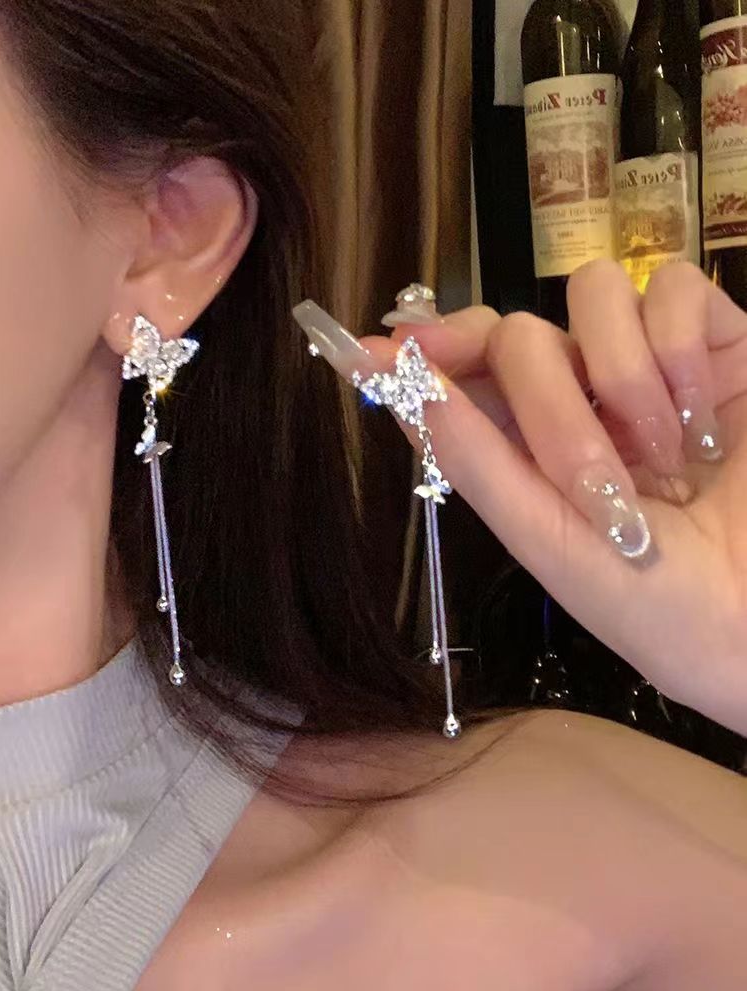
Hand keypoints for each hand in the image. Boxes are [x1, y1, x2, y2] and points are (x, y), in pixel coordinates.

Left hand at [293, 264, 746, 736]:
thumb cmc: (658, 603)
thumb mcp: (548, 541)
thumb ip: (474, 460)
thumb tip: (400, 384)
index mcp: (529, 445)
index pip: (463, 372)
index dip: (422, 353)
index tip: (378, 349)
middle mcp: (581, 394)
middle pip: (519, 334)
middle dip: (551, 408)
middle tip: (602, 484)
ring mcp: (648, 361)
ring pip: (594, 293)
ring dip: (623, 381)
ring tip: (671, 458)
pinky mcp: (717, 341)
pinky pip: (675, 287)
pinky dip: (682, 350)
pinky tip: (706, 419)